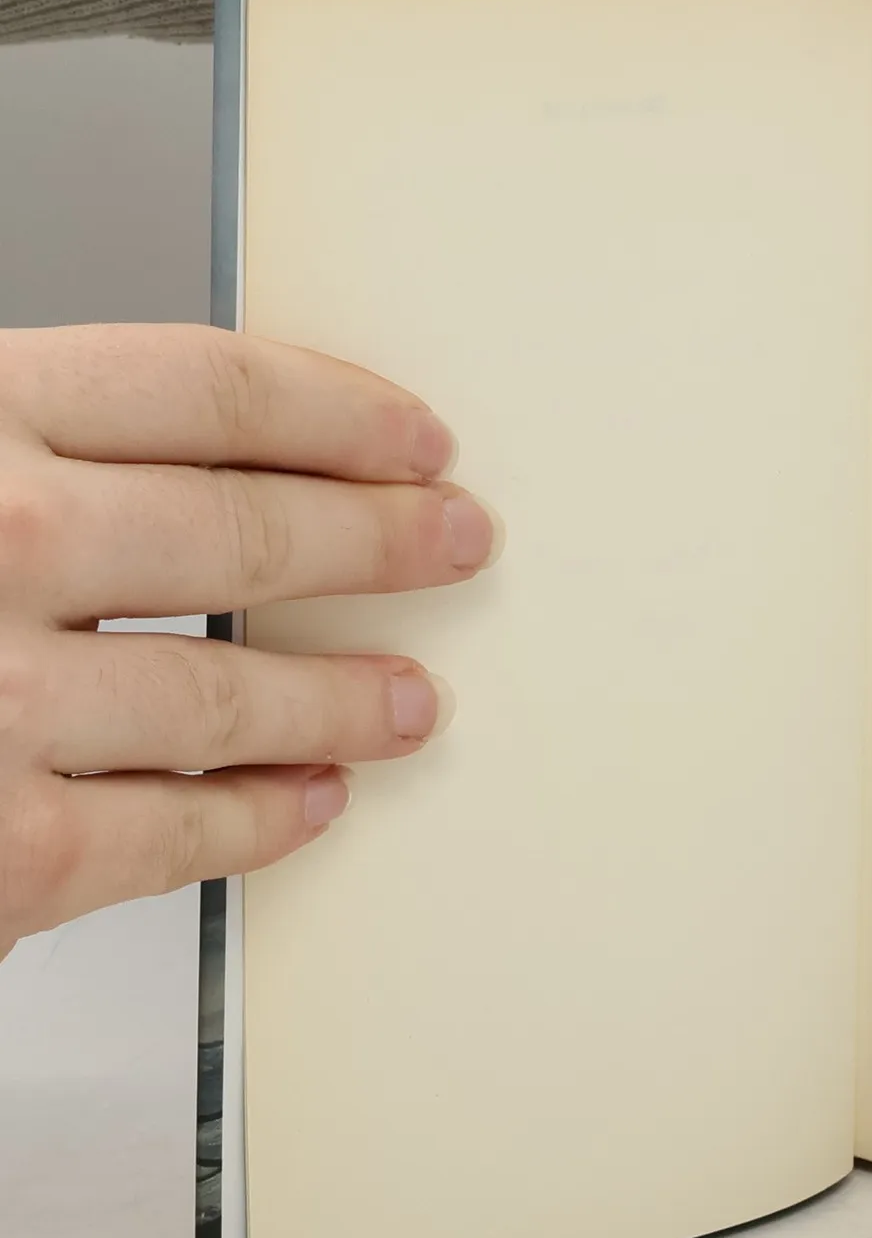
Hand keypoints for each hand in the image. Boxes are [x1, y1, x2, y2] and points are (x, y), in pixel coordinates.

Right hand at [0, 325, 499, 958]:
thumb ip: (31, 456)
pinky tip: (308, 804)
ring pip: (234, 692)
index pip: (209, 389)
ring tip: (416, 703)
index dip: (341, 413)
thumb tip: (175, 458)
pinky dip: (259, 820)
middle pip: (248, 531)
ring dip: (348, 700)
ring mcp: (0, 699)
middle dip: (384, 543)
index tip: (417, 439)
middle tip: (461, 546)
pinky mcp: (6, 848)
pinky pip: (174, 833)